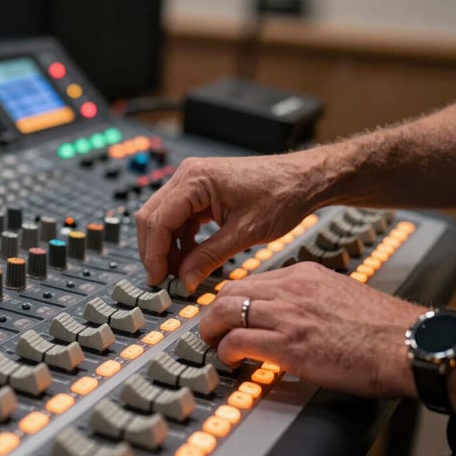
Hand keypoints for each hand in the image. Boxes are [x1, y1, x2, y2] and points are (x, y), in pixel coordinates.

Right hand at [135, 151, 329, 291]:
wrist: (304, 179)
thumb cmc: (282, 194)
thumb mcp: (244, 233)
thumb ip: (209, 257)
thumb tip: (185, 280)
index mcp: (195, 179)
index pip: (159, 220)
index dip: (154, 254)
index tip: (157, 279)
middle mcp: (188, 175)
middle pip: (152, 217)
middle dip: (154, 251)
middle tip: (161, 279)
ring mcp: (192, 182)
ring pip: (162, 218)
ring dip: (166, 247)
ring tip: (178, 273)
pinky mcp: (200, 191)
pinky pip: (178, 218)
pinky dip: (179, 239)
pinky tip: (190, 259)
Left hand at [200, 262, 425, 398]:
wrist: (407, 344)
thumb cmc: (382, 327)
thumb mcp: (340, 293)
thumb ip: (310, 297)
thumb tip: (291, 312)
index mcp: (304, 275)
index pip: (251, 280)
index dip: (233, 298)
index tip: (227, 312)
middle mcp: (291, 289)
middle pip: (230, 291)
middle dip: (214, 311)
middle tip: (210, 328)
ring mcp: (287, 315)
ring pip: (225, 312)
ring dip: (212, 331)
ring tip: (213, 344)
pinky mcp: (287, 345)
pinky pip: (238, 341)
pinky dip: (226, 351)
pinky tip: (230, 359)